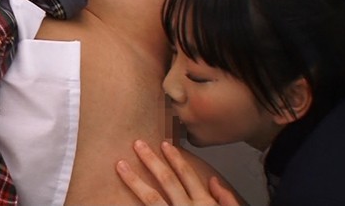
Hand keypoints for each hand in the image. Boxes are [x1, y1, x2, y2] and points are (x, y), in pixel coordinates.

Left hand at [115, 140, 239, 205]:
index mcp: (205, 204)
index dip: (175, 158)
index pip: (187, 176)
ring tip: (120, 165)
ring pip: (152, 198)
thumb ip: (226, 199)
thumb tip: (213, 180)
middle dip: (151, 161)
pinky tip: (118, 201)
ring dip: (135, 180)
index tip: (163, 144)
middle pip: (167, 181)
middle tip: (137, 144)